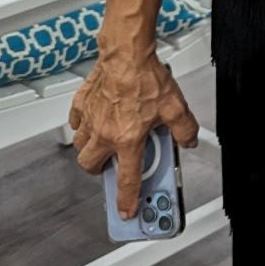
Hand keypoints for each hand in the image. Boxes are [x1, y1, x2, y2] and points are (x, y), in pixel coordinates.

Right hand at [68, 52, 198, 217]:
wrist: (126, 53)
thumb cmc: (146, 77)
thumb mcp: (176, 108)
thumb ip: (184, 129)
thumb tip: (189, 140)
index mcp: (128, 140)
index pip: (127, 180)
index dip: (127, 200)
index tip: (126, 212)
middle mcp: (106, 133)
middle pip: (92, 167)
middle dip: (101, 173)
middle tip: (113, 168)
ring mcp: (91, 119)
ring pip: (81, 146)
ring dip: (91, 151)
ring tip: (105, 145)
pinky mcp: (82, 103)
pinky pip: (75, 122)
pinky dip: (81, 126)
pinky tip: (93, 121)